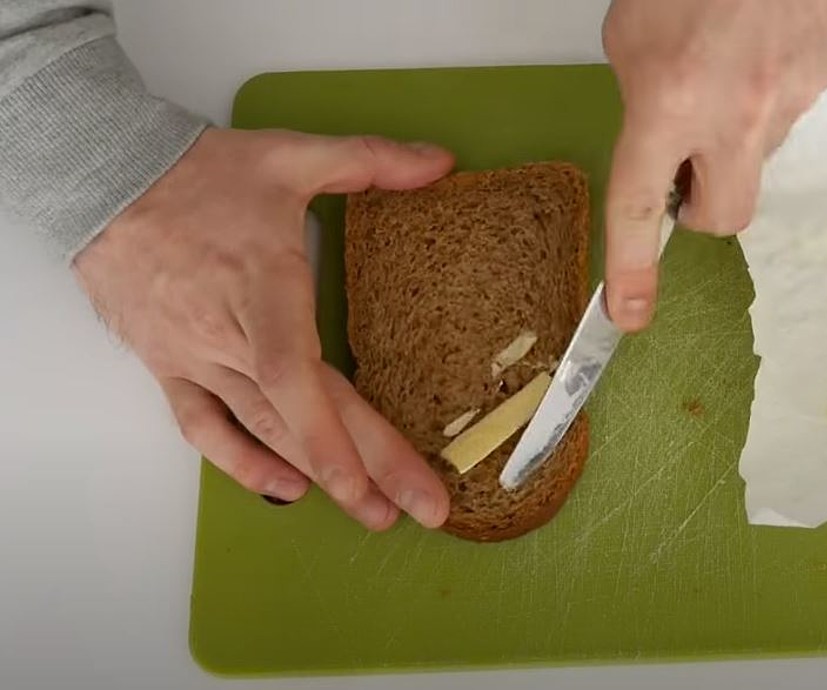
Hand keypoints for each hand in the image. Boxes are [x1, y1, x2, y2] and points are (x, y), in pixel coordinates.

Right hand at [74, 128, 453, 530]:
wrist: (103, 181)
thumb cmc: (197, 175)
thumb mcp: (292, 154)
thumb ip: (371, 159)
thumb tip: (440, 163)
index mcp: (264, 286)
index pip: (297, 379)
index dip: (337, 436)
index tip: (385, 481)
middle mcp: (228, 335)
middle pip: (296, 419)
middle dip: (362, 472)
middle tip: (419, 510)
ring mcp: (195, 358)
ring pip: (258, 431)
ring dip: (314, 476)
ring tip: (370, 510)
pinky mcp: (170, 368)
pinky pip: (203, 428)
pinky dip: (241, 463)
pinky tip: (284, 488)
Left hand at [602, 0, 826, 329]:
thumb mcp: (631, 34)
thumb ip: (641, 98)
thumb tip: (661, 132)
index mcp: (669, 103)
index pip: (640, 207)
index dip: (631, 269)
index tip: (628, 315)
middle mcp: (736, 116)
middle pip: (723, 215)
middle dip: (702, 204)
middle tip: (689, 166)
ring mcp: (792, 99)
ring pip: (759, 152)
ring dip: (738, 131)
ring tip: (731, 65)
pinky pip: (792, 108)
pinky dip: (771, 90)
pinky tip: (763, 44)